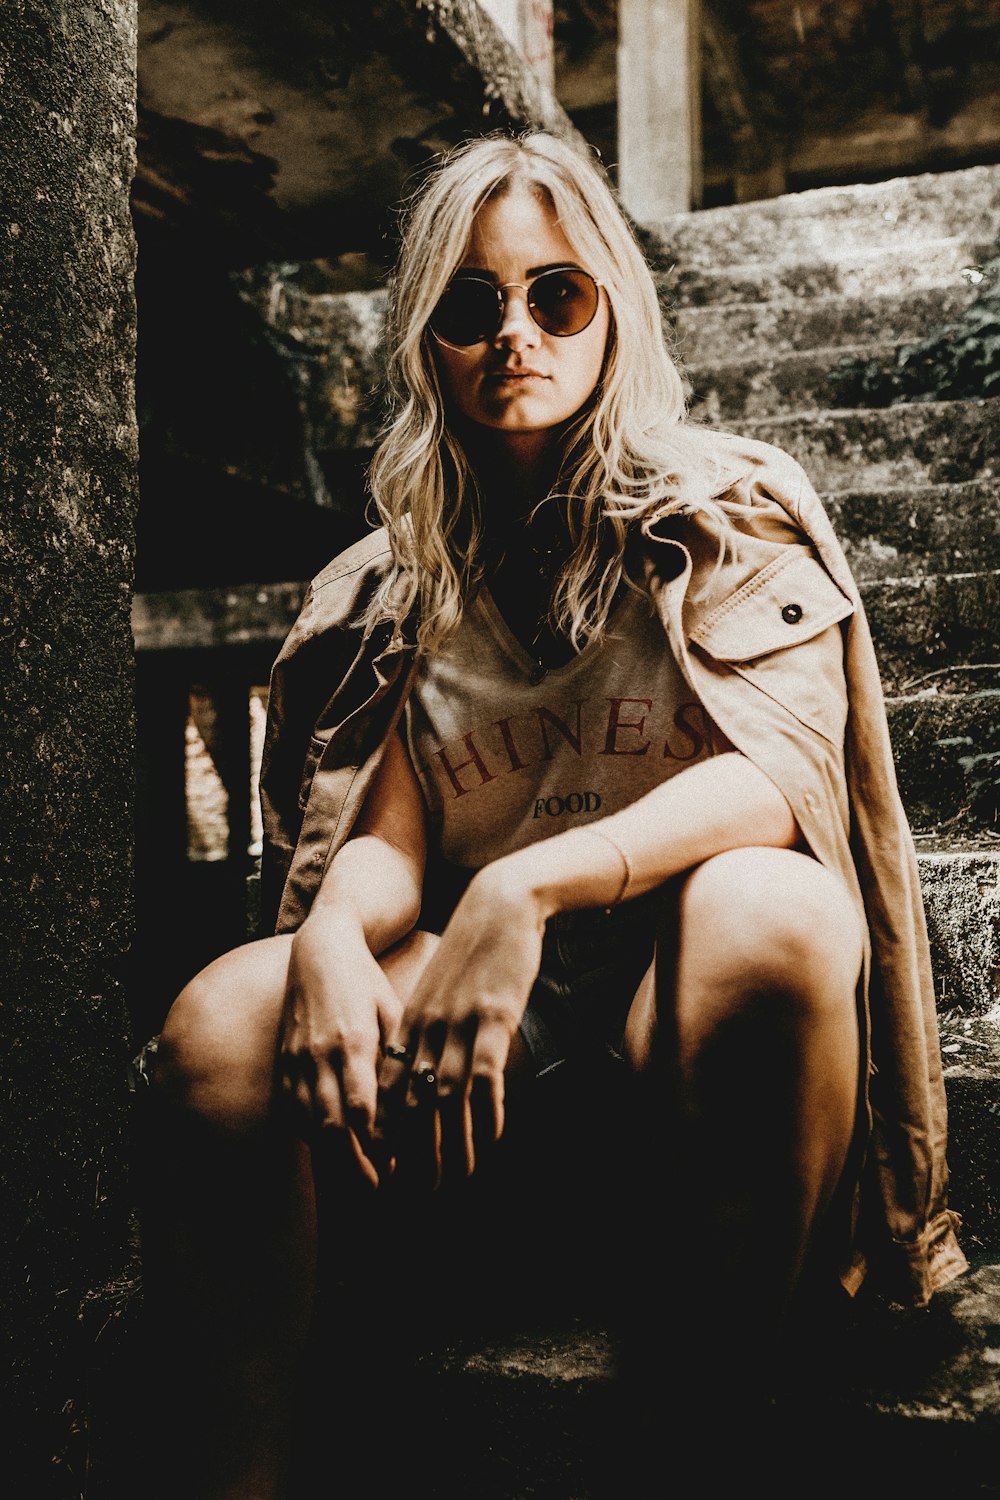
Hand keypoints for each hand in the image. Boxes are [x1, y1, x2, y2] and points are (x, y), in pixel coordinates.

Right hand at [279, 908, 402, 1187]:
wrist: (318, 952)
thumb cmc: (365, 982)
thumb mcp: (392, 1010)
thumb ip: (400, 1055)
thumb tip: (417, 1102)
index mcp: (353, 1040)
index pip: (360, 1106)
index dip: (375, 1142)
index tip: (394, 1164)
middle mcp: (319, 1054)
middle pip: (330, 1124)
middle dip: (353, 1162)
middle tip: (376, 1187)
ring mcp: (296, 1059)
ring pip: (307, 1123)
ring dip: (330, 1155)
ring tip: (357, 1177)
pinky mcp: (283, 1062)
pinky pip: (292, 1109)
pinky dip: (310, 1134)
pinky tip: (331, 1148)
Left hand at [375, 860, 545, 1189]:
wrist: (501, 903)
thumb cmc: (476, 950)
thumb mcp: (442, 991)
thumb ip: (431, 1029)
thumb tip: (429, 1071)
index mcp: (408, 1023)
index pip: (386, 1090)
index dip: (385, 1135)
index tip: (388, 1172)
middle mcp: (424, 1028)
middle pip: (408, 1105)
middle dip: (412, 1155)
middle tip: (419, 1194)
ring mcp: (455, 1024)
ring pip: (443, 1100)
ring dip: (450, 1146)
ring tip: (457, 1182)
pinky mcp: (489, 1017)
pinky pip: (482, 1077)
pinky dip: (486, 1113)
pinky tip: (493, 1140)